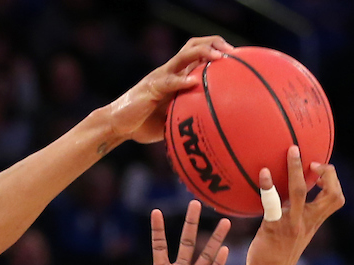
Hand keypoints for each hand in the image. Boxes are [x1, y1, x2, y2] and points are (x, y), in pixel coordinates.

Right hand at [107, 36, 231, 144]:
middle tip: (231, 51)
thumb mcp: (171, 121)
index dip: (216, 50)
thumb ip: (187, 118)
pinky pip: (169, 81)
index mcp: (176, 77)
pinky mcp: (151, 87)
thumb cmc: (144, 125)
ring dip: (203, 52)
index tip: (235, 57)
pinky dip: (182, 80)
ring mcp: (161, 77)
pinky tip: (193, 82)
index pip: (198, 54)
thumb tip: (210, 132)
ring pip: (184, 55)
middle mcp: (170, 71)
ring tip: (218, 57)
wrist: (118, 125)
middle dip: (214, 42)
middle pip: (194, 45)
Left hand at [112, 200, 229, 264]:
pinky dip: (219, 263)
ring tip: (225, 221)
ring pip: (206, 255)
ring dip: (215, 239)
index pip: (160, 245)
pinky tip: (224, 249)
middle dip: (191, 223)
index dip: (158, 229)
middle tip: (195, 203)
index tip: (155, 211)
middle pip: (187, 242)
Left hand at [245, 147, 343, 264]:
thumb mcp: (290, 234)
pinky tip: (263, 173)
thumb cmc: (275, 256)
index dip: (333, 181)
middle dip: (327, 172)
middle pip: (330, 193)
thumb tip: (283, 197)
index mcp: (313, 222)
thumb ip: (292, 216)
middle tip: (311, 157)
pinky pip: (273, 203)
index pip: (335, 198)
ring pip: (300, 192)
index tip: (319, 168)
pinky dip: (269, 186)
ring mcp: (291, 224)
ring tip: (291, 150)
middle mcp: (306, 222)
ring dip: (297, 169)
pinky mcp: (273, 228)